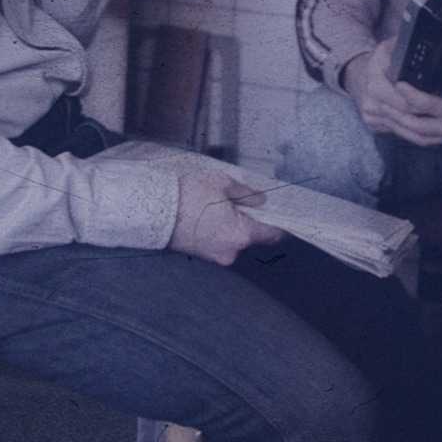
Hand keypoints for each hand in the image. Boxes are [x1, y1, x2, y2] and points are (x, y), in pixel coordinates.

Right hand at [167, 170, 285, 265]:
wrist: (155, 212)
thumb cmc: (188, 197)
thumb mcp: (222, 185)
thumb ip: (246, 194)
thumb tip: (260, 200)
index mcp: (241, 235)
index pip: (273, 235)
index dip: (282, 226)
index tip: (287, 218)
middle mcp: (231, 251)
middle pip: (252, 237)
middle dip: (252, 221)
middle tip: (246, 202)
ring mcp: (216, 257)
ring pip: (235, 240)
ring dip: (234, 226)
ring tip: (221, 206)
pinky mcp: (203, 256)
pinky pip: (220, 243)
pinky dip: (220, 232)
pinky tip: (210, 215)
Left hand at [345, 37, 441, 146]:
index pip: (432, 106)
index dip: (413, 95)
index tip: (398, 83)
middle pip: (419, 127)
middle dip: (397, 115)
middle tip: (380, 101)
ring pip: (418, 137)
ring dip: (398, 125)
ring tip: (383, 111)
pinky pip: (422, 139)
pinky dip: (407, 131)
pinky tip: (395, 121)